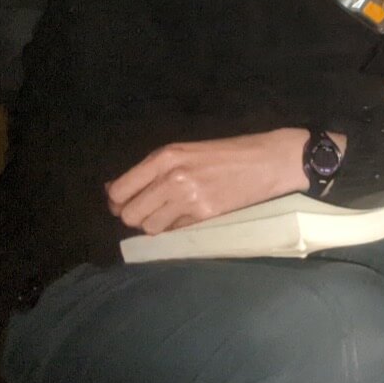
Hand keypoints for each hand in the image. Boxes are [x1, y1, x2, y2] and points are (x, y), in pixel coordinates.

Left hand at [106, 128, 314, 233]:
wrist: (270, 160)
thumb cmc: (230, 152)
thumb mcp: (187, 151)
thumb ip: (153, 170)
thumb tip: (113, 190)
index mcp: (165, 156)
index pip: (119, 190)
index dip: (118, 201)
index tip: (127, 203)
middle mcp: (171, 177)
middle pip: (129, 214)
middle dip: (137, 215)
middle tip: (153, 210)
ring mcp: (187, 198)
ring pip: (149, 227)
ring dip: (156, 224)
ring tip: (174, 213)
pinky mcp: (203, 215)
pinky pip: (174, 231)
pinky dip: (177, 228)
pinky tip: (192, 215)